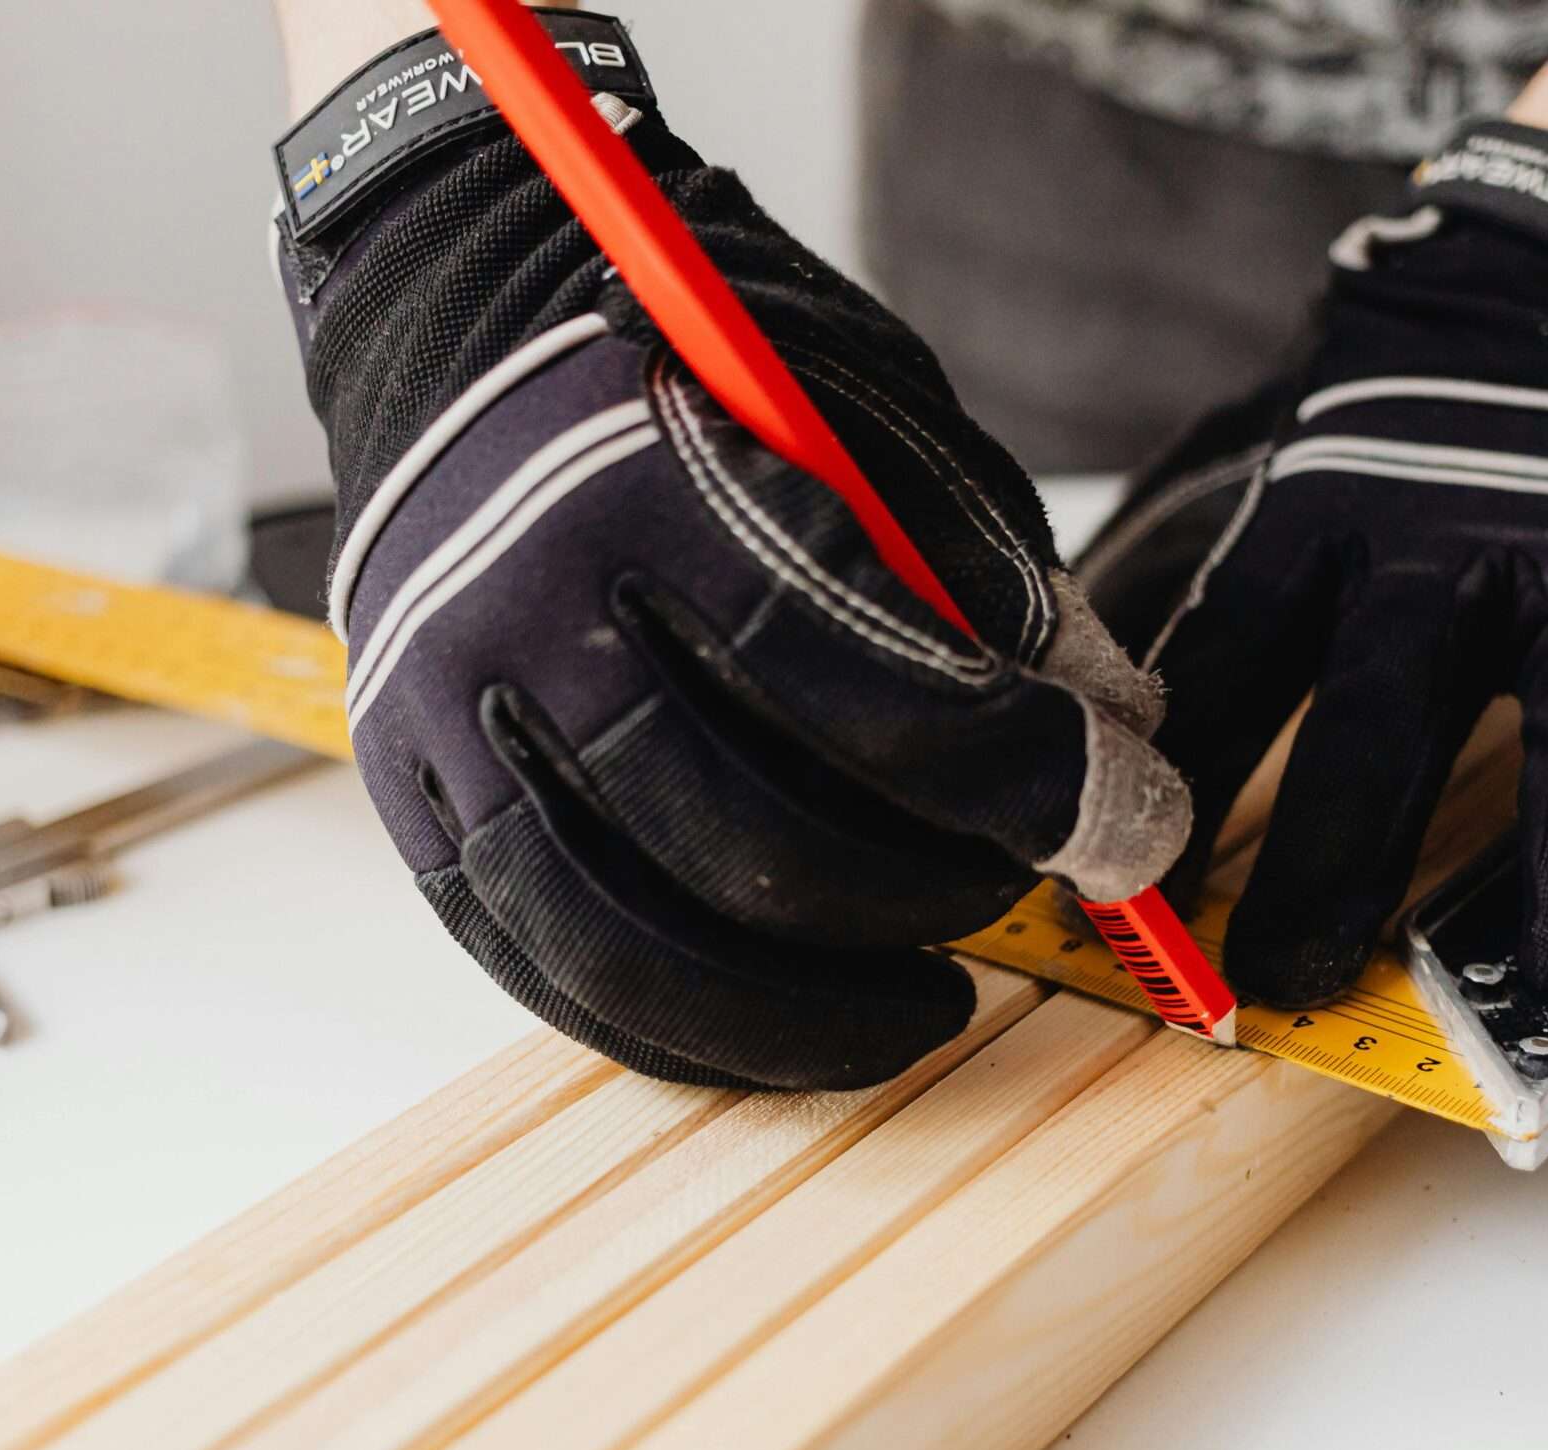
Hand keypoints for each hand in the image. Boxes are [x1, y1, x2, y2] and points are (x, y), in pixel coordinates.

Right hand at [284, 119, 1184, 1089]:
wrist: (454, 322)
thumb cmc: (679, 357)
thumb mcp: (862, 404)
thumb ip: (981, 569)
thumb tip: (1112, 727)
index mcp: (647, 487)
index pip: (872, 692)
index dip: (1032, 785)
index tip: (1136, 824)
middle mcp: (522, 616)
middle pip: (761, 845)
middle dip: (940, 896)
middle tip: (1029, 884)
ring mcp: (443, 724)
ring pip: (637, 949)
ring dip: (814, 1015)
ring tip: (928, 999)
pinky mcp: (411, 803)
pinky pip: (548, 973)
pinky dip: (690, 1030)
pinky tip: (793, 1023)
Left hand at [1080, 152, 1547, 1008]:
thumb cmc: (1405, 434)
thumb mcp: (1300, 490)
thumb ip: (1242, 620)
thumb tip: (1123, 764)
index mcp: (1321, 515)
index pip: (1226, 656)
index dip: (1181, 788)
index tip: (1132, 904)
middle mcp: (1451, 534)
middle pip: (1389, 704)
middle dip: (1341, 854)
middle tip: (1298, 976)